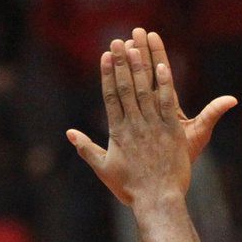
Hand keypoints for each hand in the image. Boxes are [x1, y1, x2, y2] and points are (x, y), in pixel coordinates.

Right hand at [67, 29, 235, 205]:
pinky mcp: (171, 131)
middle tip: (117, 41)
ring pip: (145, 91)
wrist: (157, 201)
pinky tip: (163, 66)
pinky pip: (167, 103)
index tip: (105, 56)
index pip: (111, 97)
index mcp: (117, 132)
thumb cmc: (130, 188)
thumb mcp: (104, 169)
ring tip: (136, 46)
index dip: (107, 75)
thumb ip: (87, 148)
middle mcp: (134, 125)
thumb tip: (69, 133)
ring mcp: (153, 126)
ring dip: (140, 67)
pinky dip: (165, 84)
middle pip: (126, 88)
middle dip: (121, 63)